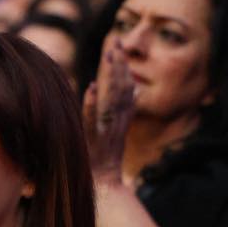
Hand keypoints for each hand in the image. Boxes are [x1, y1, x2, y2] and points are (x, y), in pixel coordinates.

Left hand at [83, 44, 135, 184]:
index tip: (118, 43)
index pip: (125, 86)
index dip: (122, 65)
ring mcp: (106, 130)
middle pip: (122, 87)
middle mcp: (117, 121)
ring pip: (113, 99)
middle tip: (116, 40)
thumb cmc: (107, 160)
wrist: (105, 186)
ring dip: (111, 76)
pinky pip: (94, 120)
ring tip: (109, 54)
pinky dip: (92, 103)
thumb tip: (136, 90)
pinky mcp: (94, 141)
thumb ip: (127, 110)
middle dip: (119, 63)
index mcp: (122, 118)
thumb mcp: (118, 132)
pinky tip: (91, 87)